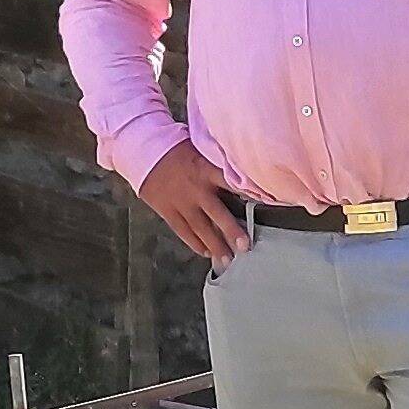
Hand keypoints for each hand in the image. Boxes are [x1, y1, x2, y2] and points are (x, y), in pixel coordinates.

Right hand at [131, 143, 248, 269]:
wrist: (143, 152)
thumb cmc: (177, 149)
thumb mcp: (200, 149)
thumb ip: (217, 164)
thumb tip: (240, 177)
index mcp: (206, 170)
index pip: (231, 183)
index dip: (249, 195)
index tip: (265, 207)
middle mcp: (196, 189)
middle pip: (217, 213)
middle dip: (231, 231)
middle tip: (245, 247)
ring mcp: (181, 202)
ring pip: (200, 228)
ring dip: (215, 244)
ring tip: (227, 259)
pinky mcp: (167, 211)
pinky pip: (183, 231)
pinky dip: (194, 243)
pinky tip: (205, 252)